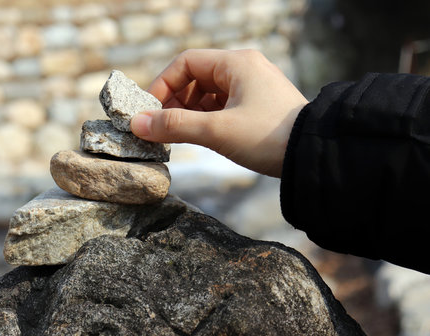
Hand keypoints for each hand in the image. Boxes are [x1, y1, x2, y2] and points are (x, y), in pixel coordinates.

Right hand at [130, 49, 307, 177]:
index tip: (150, 111)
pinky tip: (201, 138)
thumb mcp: (216, 131)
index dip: (163, 85)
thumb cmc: (269, 137)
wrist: (316, 155)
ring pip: (208, 94)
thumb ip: (174, 126)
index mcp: (236, 64)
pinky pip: (222, 106)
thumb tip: (137, 125)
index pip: (186, 63)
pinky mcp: (258, 106)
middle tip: (162, 127)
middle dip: (175, 102)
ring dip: (189, 113)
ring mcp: (253, 88)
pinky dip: (206, 119)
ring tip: (180, 136)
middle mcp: (245, 69)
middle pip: (196, 78)